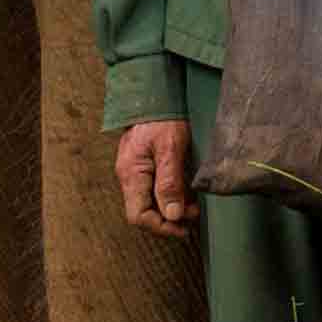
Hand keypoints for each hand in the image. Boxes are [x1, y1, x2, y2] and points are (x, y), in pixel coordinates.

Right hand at [117, 118, 196, 237]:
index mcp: (132, 174)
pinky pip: (151, 189)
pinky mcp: (141, 165)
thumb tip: (173, 215)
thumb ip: (170, 183)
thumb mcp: (171, 149)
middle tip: (193, 216)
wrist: (153, 94)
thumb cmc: (162, 118)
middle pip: (143, 212)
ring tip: (193, 205)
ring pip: (148, 202)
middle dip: (168, 219)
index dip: (161, 227)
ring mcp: (133, 171)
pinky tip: (184, 192)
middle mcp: (128, 176)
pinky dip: (168, 196)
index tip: (183, 228)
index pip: (138, 216)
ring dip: (170, 208)